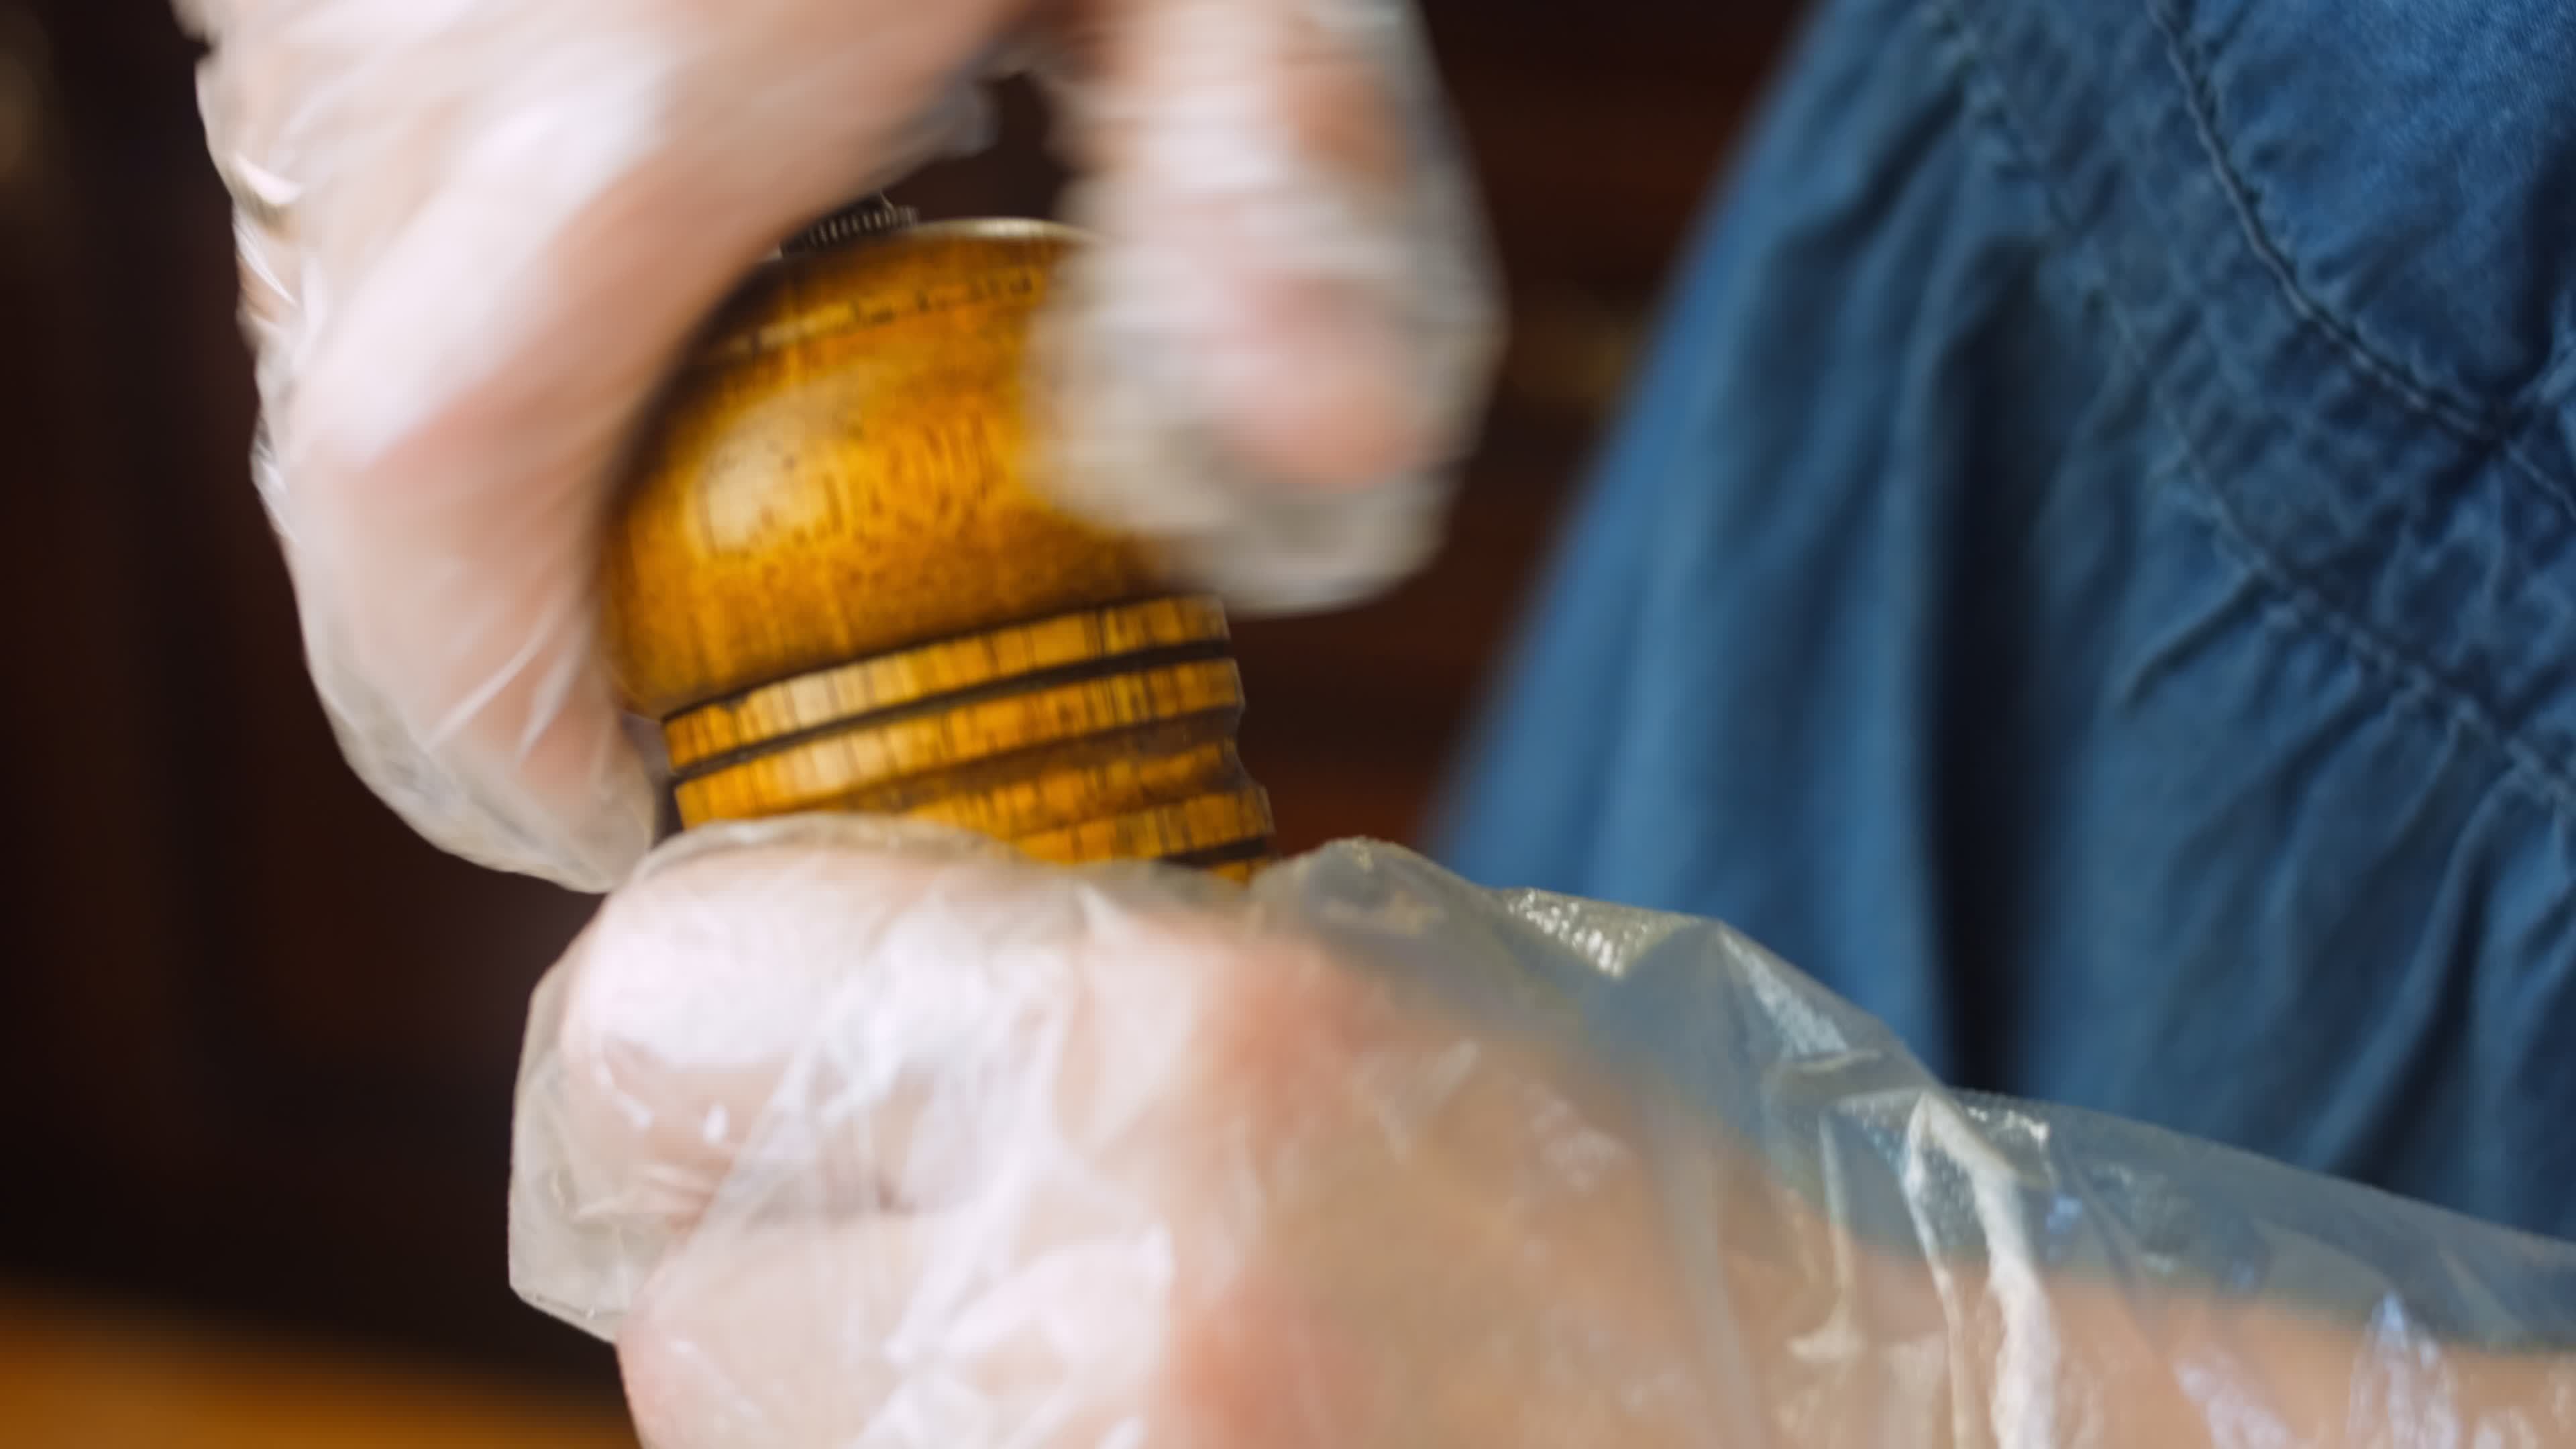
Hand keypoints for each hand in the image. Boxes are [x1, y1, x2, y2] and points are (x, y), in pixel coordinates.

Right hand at [181, 0, 1497, 890]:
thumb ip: (1279, 184)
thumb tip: (1324, 491)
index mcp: (609, 95)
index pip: (421, 521)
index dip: (509, 739)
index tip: (661, 810)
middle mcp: (401, 93)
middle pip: (349, 515)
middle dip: (509, 686)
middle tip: (724, 710)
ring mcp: (331, 51)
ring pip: (334, 412)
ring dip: (500, 545)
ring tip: (723, 532)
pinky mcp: (329, 23)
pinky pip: (347, 292)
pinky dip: (480, 401)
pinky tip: (678, 343)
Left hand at [507, 822, 2575, 1446]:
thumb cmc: (1662, 1208)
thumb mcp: (1383, 989)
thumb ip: (1078, 978)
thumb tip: (829, 1008)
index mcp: (1169, 1042)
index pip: (653, 1006)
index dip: (688, 1026)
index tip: (748, 1046)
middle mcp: (1091, 1308)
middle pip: (671, 1291)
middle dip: (778, 1256)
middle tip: (947, 1236)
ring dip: (848, 1404)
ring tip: (1075, 1359)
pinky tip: (1117, 1425)